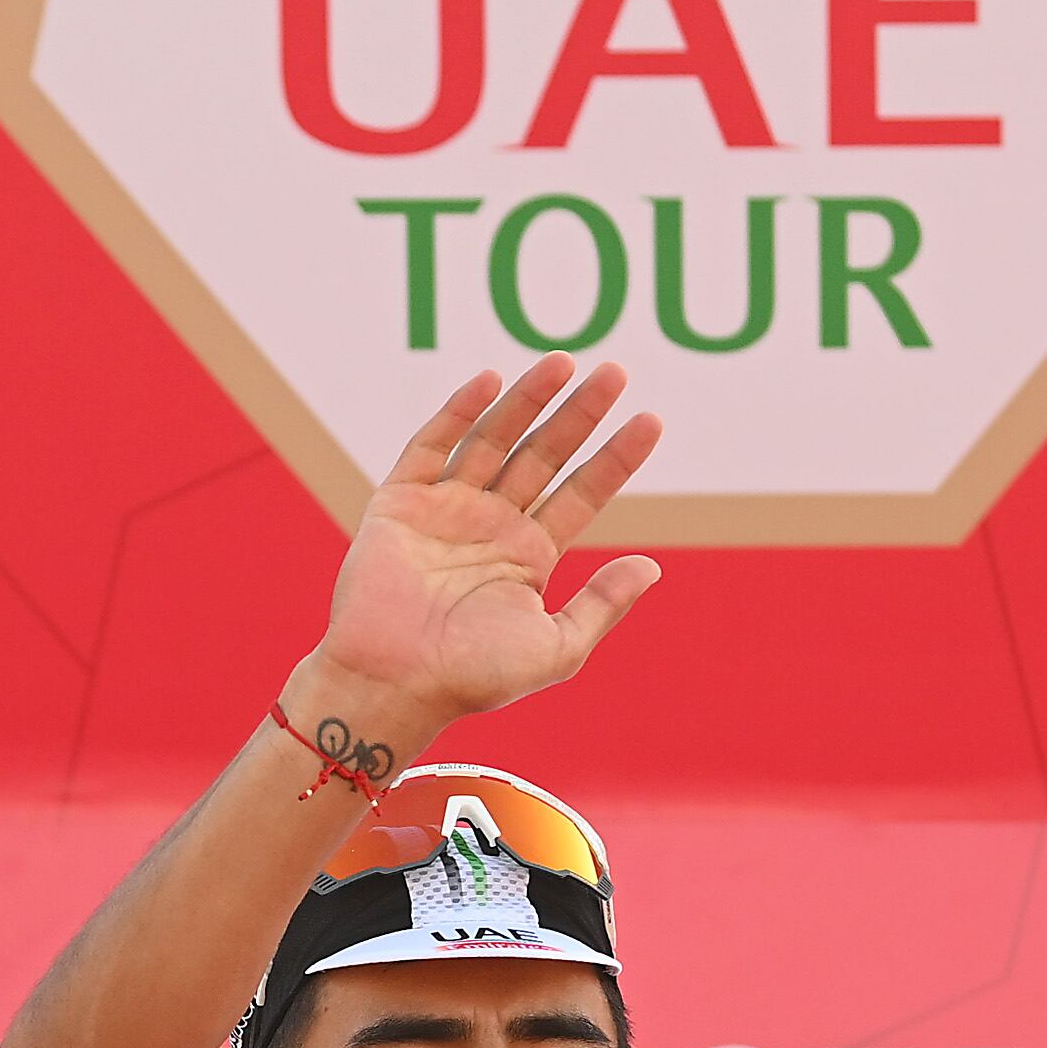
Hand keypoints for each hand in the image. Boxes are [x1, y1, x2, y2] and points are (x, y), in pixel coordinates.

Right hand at [303, 356, 661, 751]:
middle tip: (615, 372)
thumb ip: (602, 604)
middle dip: (579, 415)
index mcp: (528, 556)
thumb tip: (652, 565)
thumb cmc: (473, 679)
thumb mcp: (557, 648)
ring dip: (528, 400)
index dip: (615, 457)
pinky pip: (432, 445)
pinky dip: (459, 412)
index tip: (651, 421)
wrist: (394, 685)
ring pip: (495, 440)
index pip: (581, 493)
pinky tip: (491, 381)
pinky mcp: (401, 501)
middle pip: (544, 455)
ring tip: (564, 362)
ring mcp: (446, 509)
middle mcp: (491, 525)